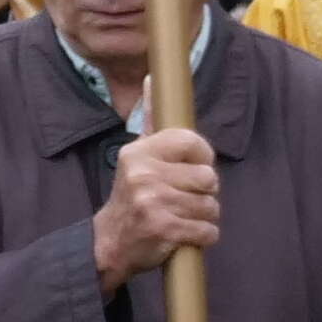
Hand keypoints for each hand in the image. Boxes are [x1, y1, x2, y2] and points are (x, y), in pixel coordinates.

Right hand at [90, 128, 219, 290]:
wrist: (110, 242)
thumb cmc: (132, 195)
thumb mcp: (136, 155)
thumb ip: (151, 119)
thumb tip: (153, 79)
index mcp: (139, 153)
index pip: (191, 141)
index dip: (203, 156)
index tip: (194, 167)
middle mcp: (144, 175)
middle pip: (208, 177)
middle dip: (204, 192)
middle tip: (184, 197)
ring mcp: (153, 203)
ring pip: (211, 206)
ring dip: (203, 216)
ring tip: (182, 216)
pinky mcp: (164, 230)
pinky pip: (208, 230)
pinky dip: (203, 236)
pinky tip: (185, 234)